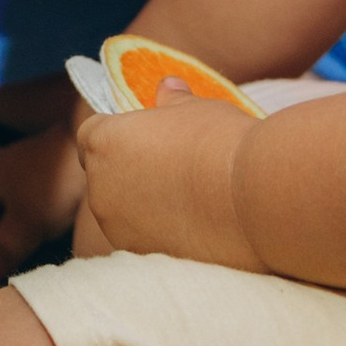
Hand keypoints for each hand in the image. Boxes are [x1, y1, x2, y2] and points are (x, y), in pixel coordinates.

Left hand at [76, 100, 264, 267]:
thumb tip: (166, 88)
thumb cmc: (220, 141)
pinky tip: (195, 224)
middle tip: (171, 166)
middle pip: (104, 176)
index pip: (91, 135)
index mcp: (103, 142)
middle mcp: (100, 188)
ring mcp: (118, 228)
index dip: (117, 134)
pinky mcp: (144, 257)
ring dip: (144, 205)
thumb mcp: (196, 108)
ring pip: (122, 212)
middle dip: (128, 171)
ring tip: (189, 197)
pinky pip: (144, 239)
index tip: (145, 136)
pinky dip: (161, 232)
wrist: (254, 198)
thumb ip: (172, 100)